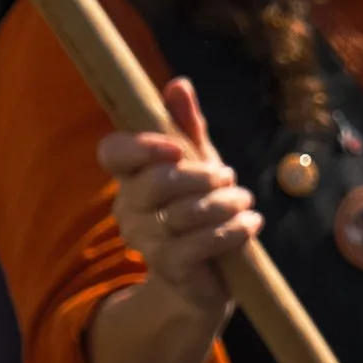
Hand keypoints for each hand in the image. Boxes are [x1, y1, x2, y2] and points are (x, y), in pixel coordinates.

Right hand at [98, 76, 260, 319]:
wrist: (207, 278)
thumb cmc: (200, 211)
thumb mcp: (197, 164)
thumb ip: (187, 127)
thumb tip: (178, 84)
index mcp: (129, 178)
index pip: (112, 152)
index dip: (141, 146)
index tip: (178, 149)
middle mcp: (128, 209)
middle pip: (157, 181)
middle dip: (202, 176)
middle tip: (228, 176)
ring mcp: (145, 241)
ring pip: (186, 212)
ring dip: (226, 202)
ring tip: (244, 201)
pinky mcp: (169, 268)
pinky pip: (201, 243)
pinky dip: (232, 230)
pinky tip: (250, 224)